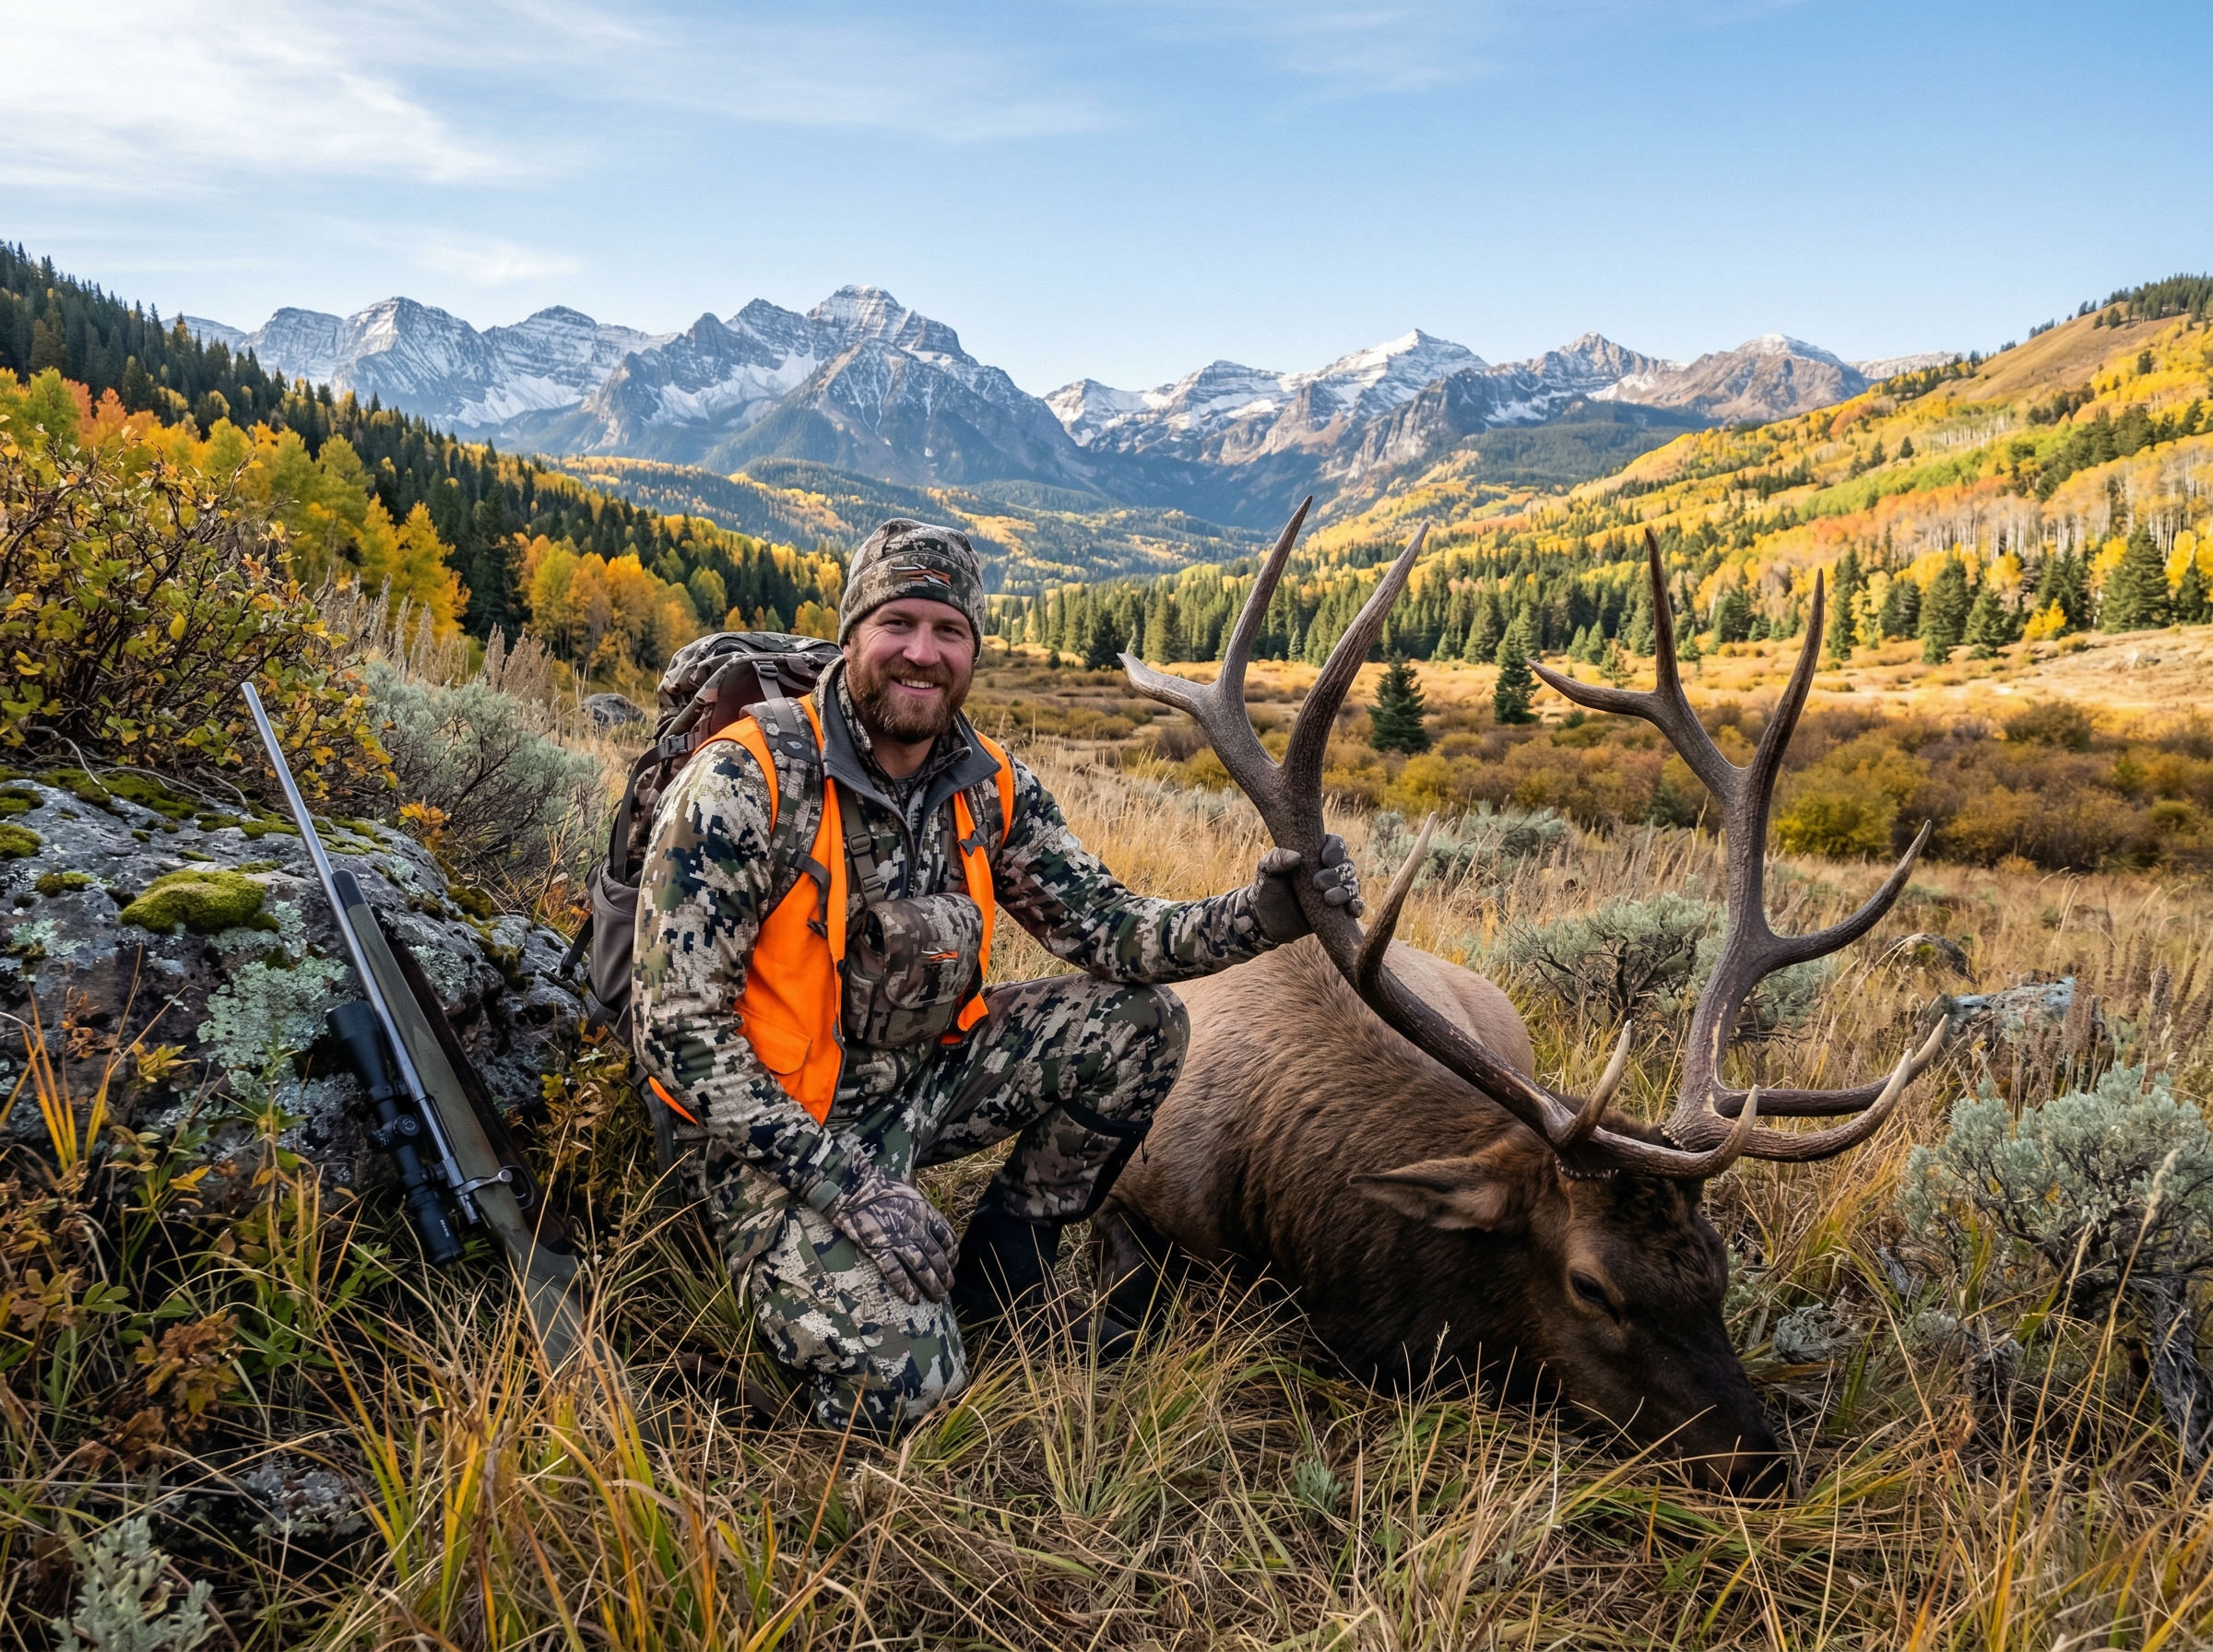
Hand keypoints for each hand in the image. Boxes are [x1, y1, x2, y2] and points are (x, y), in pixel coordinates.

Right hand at [825, 1169, 957, 1304]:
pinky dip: (905, 1287)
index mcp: (925, 1212)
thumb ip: (922, 1210)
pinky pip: (894, 1271)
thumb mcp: (910, 1192)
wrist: (853, 1186)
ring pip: (921, 1267)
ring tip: (937, 1298)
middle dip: (944, 1276)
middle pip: (936, 1257)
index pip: (947, 1238)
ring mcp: (897, 1239)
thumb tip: (929, 1224)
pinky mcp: (877, 1248)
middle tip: (947, 1289)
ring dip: (931, 1285)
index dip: (952, 1254)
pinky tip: (912, 1298)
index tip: (952, 1264)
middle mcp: (915, 1228)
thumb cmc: (879, 1185)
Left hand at [1249, 833, 1362, 941]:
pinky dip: (1357, 906)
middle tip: (1318, 883)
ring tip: (1328, 899)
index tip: (1324, 860)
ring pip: (1353, 885)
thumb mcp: (1266, 871)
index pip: (1336, 844)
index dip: (1336, 850)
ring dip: (1345, 891)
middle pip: (1348, 865)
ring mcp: (1336, 890)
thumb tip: (1297, 857)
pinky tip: (1350, 909)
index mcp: (1316, 853)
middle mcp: (1330, 870)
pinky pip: (1356, 906)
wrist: (1266, 920)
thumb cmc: (1266, 888)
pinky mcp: (1339, 911)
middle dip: (1337, 874)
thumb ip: (1276, 859)